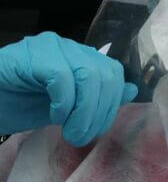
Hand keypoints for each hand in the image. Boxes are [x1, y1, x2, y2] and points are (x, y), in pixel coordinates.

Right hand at [0, 32, 137, 145]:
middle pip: (105, 74)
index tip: (96, 129)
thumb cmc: (22, 103)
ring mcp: (51, 46)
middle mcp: (69, 47)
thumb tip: (131, 91)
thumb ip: (98, 98)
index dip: (111, 103)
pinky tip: (54, 114)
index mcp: (81, 57)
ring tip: (70, 131)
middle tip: (82, 135)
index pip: (113, 73)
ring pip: (88, 75)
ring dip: (84, 111)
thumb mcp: (68, 108)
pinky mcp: (32, 53)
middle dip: (100, 111)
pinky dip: (64, 101)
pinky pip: (61, 76)